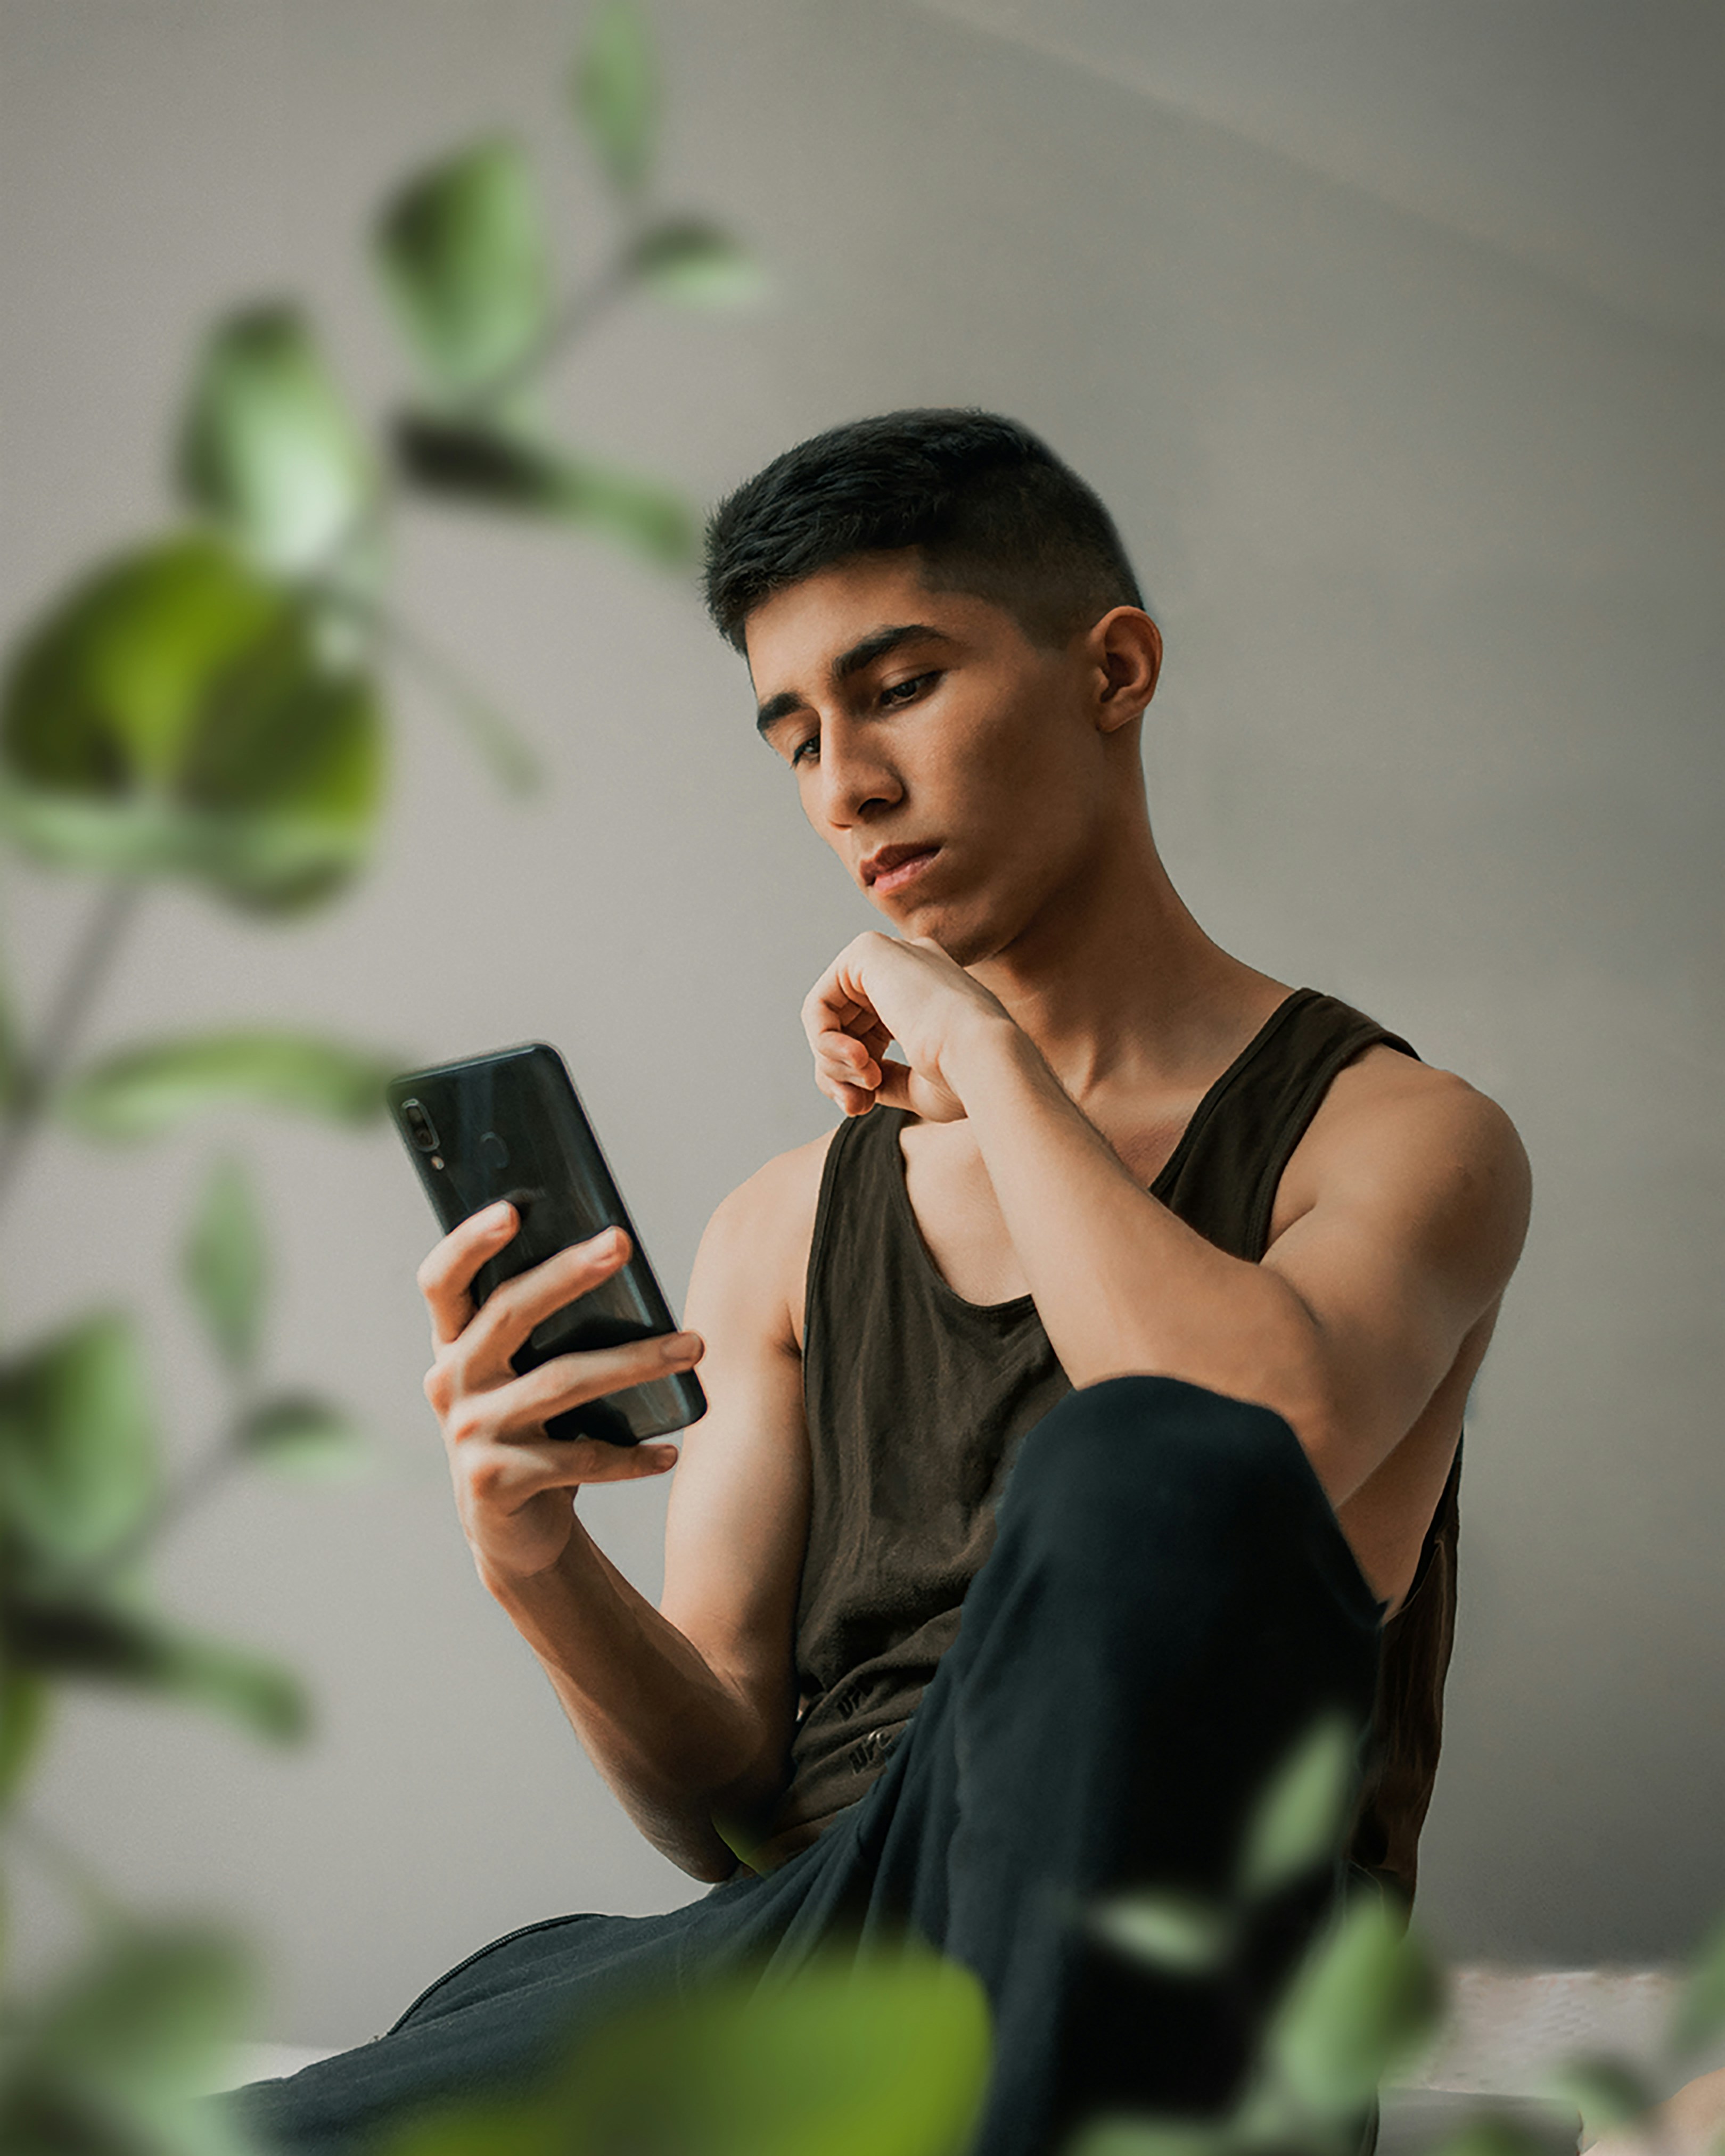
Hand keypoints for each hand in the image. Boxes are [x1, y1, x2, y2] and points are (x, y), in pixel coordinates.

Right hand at [417, 1202, 704, 1584]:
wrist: (514, 1532)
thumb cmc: (533, 1430)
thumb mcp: (525, 1376)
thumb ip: (543, 1330)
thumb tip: (613, 1255)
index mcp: (453, 1345)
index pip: (442, 1281)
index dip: (468, 1243)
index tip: (512, 1209)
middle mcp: (449, 1383)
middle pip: (508, 1313)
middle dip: (568, 1273)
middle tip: (623, 1242)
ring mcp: (469, 1435)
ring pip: (561, 1383)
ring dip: (635, 1361)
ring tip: (693, 1346)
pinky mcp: (495, 1483)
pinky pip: (579, 1458)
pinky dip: (631, 1456)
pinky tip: (671, 1451)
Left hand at [800, 932, 1013, 1122]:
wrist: (984, 1058)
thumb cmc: (963, 1080)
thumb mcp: (917, 1085)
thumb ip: (885, 1076)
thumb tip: (852, 1085)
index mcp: (931, 995)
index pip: (870, 1031)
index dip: (854, 1074)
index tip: (862, 1107)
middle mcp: (912, 968)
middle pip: (845, 1023)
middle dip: (837, 1072)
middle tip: (856, 1104)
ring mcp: (892, 955)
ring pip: (829, 1014)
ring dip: (832, 1062)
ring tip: (864, 1084)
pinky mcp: (869, 950)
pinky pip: (819, 1002)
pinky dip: (824, 1040)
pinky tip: (854, 1060)